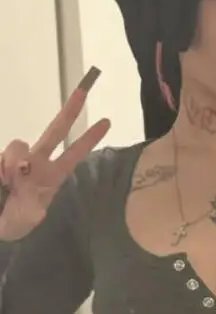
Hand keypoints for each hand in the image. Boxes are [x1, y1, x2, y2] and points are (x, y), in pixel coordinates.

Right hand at [0, 71, 110, 241]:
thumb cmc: (14, 222)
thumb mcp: (27, 219)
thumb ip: (30, 203)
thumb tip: (27, 181)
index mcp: (52, 176)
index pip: (73, 154)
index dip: (89, 139)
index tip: (106, 122)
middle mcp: (36, 163)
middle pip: (55, 131)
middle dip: (69, 112)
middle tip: (84, 91)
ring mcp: (15, 160)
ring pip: (17, 146)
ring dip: (12, 162)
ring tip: (8, 183)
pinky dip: (0, 169)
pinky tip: (1, 181)